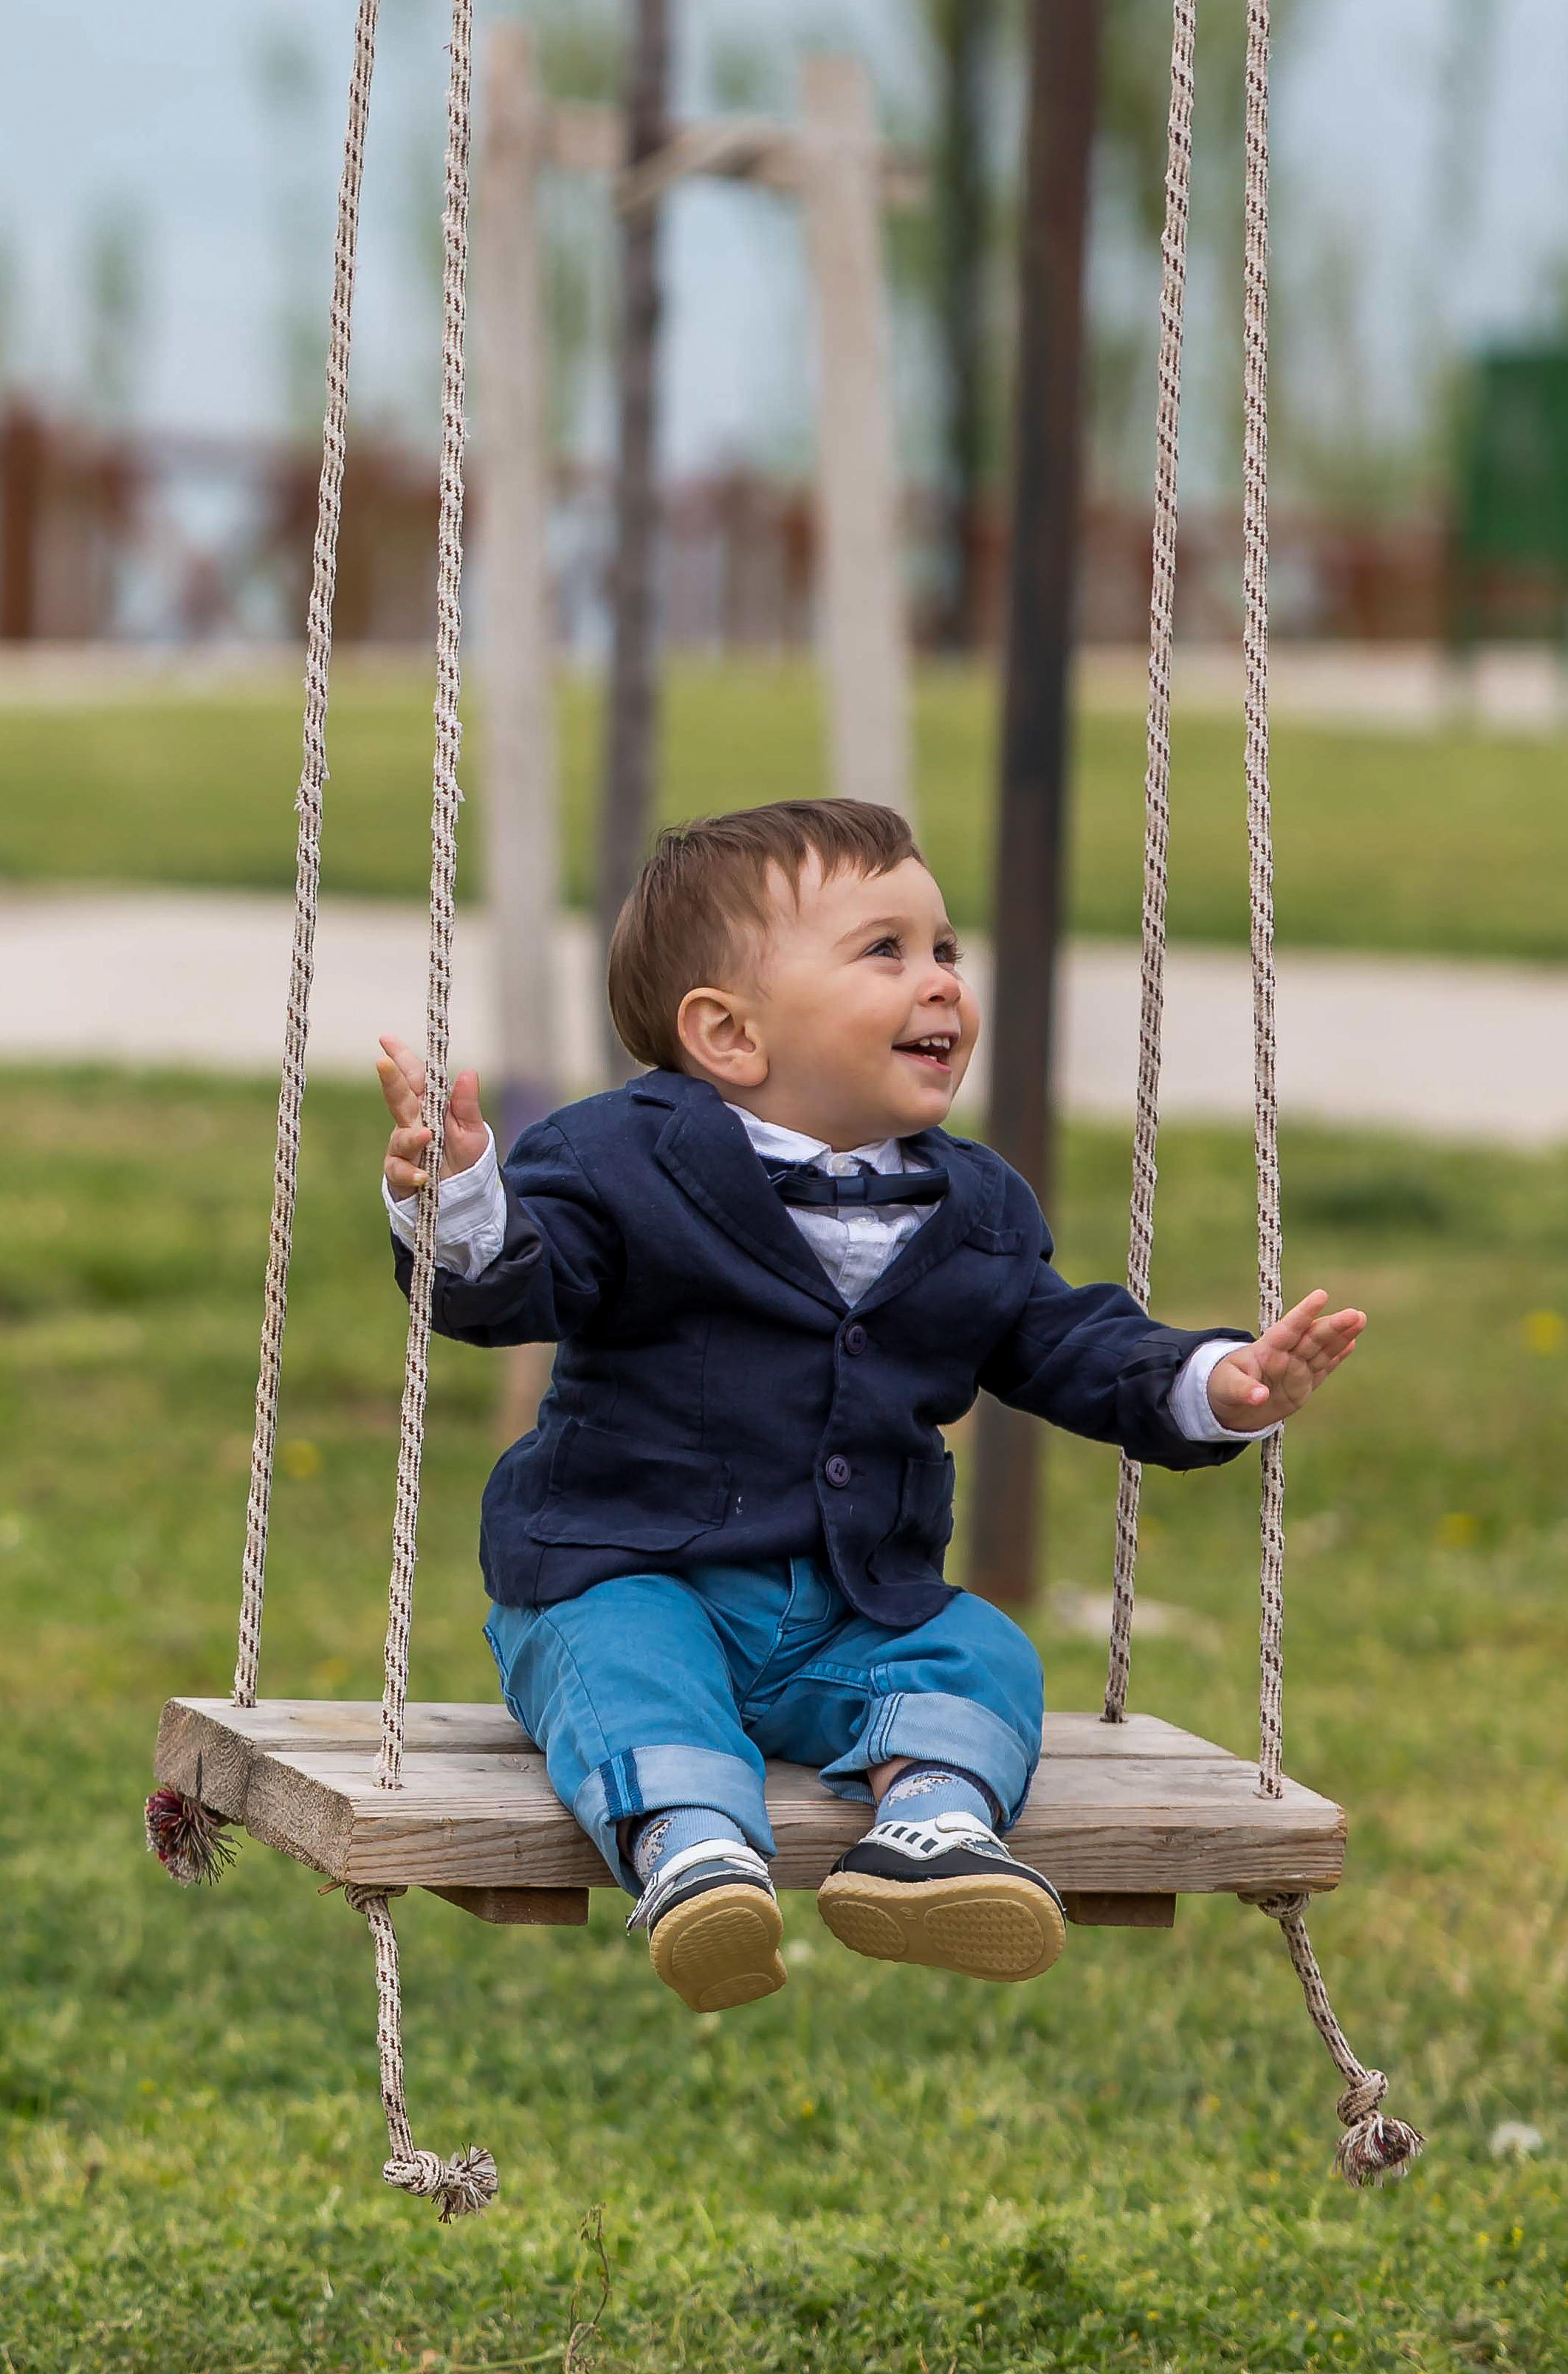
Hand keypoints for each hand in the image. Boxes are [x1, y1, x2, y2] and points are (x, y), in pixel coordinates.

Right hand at [376, 1033, 489, 1195]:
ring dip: (411, 1137)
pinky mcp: (399, 1173)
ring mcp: (403, 1147)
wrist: (463, 1192)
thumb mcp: (472, 1129)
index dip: (400, 1058)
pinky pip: (399, 1171)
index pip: (414, 1078)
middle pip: (399, 1098)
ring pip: (401, 1138)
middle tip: (383, 1063)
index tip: (385, 1039)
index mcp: (429, 1106)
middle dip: (391, 1080)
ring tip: (426, 1136)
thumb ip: (467, 1105)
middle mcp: (412, 1122)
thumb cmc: (466, 1155)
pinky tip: (423, 1177)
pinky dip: (411, 1173)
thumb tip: (469, 1072)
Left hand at [1206, 1289, 1365, 1431]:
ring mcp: (1296, 1368)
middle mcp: (1285, 1355)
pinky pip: (1323, 1368)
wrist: (1229, 1406)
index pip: (1288, 1328)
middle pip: (1312, 1338)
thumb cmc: (1223, 1388)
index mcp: (1265, 1349)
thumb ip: (1243, 1390)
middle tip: (1355, 1314)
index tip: (1321, 1295)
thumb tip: (1259, 1396)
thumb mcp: (1226, 1388)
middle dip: (1333, 1326)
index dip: (1304, 1313)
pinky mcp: (1304, 1384)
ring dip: (1341, 1336)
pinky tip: (1352, 1343)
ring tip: (1360, 1319)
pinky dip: (1337, 1357)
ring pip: (1322, 1350)